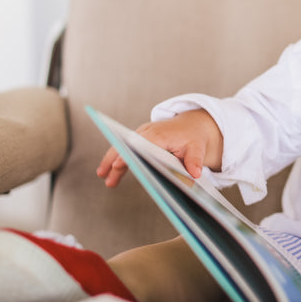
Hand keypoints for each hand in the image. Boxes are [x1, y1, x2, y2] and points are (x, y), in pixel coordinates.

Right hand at [95, 109, 223, 187]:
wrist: (192, 125)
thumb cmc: (193, 137)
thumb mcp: (197, 148)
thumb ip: (194, 160)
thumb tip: (194, 174)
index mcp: (160, 135)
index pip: (141, 144)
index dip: (130, 154)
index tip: (119, 164)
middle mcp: (147, 132)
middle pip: (126, 145)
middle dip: (114, 159)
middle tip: (104, 174)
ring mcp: (142, 134)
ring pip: (122, 146)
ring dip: (111, 160)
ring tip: (102, 176)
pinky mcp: (140, 138)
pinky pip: (125, 147)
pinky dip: (116, 158)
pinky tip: (109, 172)